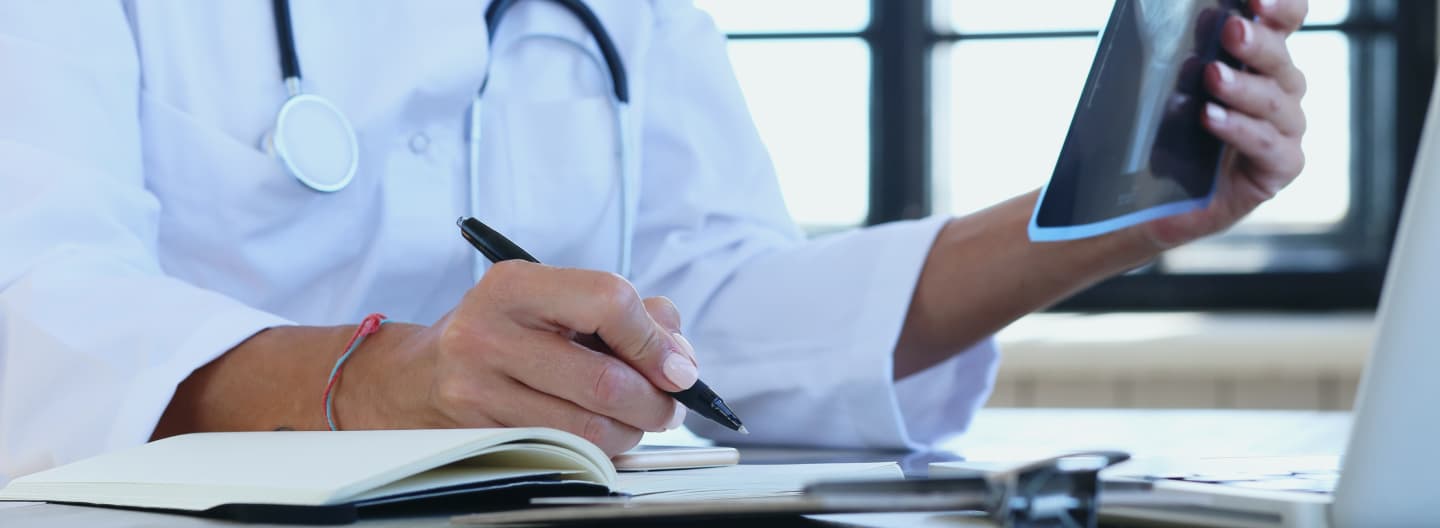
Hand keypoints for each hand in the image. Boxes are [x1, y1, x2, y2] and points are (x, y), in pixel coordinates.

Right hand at [342, 261, 696, 455]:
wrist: (419, 374)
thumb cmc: (506, 330)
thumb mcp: (555, 298)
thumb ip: (628, 313)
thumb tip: (678, 355)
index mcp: (515, 285)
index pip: (609, 302)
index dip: (655, 340)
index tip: (679, 366)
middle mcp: (488, 334)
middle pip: (604, 381)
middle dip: (654, 401)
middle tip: (670, 405)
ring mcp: (476, 389)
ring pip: (588, 428)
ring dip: (630, 431)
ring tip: (636, 419)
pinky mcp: (478, 434)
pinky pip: (562, 451)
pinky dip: (598, 448)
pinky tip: (600, 431)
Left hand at [1140, 0, 1308, 247]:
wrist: (1153, 200)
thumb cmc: (1166, 135)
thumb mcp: (1170, 87)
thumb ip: (1187, 54)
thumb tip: (1192, 13)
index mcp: (1259, 61)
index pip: (1284, 22)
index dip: (1280, 6)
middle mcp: (1280, 90)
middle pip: (1280, 59)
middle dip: (1256, 42)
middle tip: (1230, 29)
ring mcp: (1285, 130)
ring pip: (1275, 101)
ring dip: (1242, 87)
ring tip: (1211, 76)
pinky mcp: (1280, 167)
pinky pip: (1268, 145)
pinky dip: (1240, 129)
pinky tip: (1211, 118)